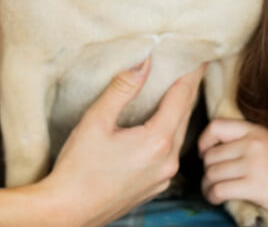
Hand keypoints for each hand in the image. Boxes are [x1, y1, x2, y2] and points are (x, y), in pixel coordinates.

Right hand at [43, 58, 203, 226]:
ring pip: (179, 134)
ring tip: (179, 89)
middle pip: (185, 115)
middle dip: (189, 89)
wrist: (68, 211)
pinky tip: (161, 123)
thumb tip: (144, 63)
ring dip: (180, 111)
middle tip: (193, 66)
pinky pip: (171, 152)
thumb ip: (122, 89)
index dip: (191, 74)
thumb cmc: (78, 168)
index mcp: (157, 141)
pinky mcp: (155, 186)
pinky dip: (171, 131)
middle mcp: (168, 161)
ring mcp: (164, 177)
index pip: (182, 97)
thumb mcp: (96, 120)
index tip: (199, 56)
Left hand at [197, 117, 267, 212]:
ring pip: (212, 173)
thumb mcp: (265, 141)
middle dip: (207, 169)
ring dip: (207, 185)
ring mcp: (252, 165)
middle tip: (211, 176)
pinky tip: (214, 198)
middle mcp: (252, 145)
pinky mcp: (252, 186)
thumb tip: (211, 147)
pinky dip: (212, 195)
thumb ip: (242, 139)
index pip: (217, 126)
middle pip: (212, 155)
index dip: (204, 140)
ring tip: (210, 189)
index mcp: (254, 130)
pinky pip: (219, 189)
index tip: (203, 152)